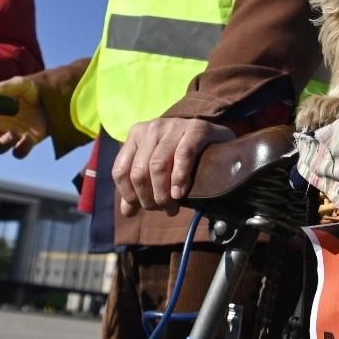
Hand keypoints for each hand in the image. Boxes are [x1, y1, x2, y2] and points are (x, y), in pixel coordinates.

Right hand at [0, 76, 49, 158]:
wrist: (53, 96)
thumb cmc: (31, 88)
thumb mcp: (17, 84)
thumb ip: (2, 89)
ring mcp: (12, 134)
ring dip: (3, 144)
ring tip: (13, 134)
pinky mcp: (27, 141)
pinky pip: (19, 152)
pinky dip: (20, 149)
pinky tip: (26, 139)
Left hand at [111, 118, 234, 216]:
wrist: (218, 137)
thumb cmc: (183, 154)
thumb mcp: (157, 168)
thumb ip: (140, 188)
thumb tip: (126, 212)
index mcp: (136, 135)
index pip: (120, 170)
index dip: (130, 195)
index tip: (143, 207)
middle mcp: (152, 128)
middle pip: (139, 172)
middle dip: (149, 198)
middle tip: (163, 209)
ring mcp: (173, 126)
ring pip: (158, 165)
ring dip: (164, 194)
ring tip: (173, 207)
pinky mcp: (196, 129)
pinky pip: (183, 155)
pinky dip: (180, 177)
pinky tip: (180, 193)